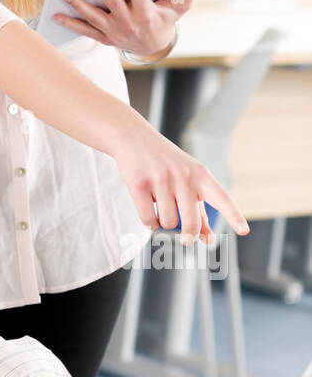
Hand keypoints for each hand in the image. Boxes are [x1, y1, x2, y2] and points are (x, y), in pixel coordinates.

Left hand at [54, 0, 198, 56]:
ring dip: (78, 4)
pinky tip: (56, 14)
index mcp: (147, 15)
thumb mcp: (181, 7)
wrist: (153, 46)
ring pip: (94, 17)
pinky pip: (85, 31)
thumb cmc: (165, 19)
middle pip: (113, 3)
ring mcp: (115, 32)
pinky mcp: (104, 38)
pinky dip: (70, 23)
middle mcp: (129, 24)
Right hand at [112, 119, 247, 241]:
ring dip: (163, 222)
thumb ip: (199, 210)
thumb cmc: (164, 162)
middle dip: (188, 235)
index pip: (221, 197)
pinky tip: (148, 210)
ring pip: (167, 223)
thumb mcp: (187, 179)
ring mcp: (161, 179)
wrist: (133, 137)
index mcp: (200, 174)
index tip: (243, 230)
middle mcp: (183, 176)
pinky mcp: (139, 184)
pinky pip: (148, 219)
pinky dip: (149, 222)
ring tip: (159, 206)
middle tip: (186, 238)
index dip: (233, 215)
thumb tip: (208, 239)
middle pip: (191, 223)